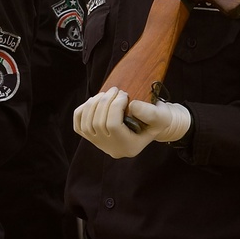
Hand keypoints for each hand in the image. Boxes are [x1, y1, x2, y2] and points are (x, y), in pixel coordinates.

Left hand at [73, 87, 190, 158]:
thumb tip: (132, 105)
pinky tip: (94, 102)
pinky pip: (78, 126)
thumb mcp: (161, 116)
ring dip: (93, 104)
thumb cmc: (157, 119)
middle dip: (105, 102)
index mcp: (129, 146)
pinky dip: (82, 111)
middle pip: (98, 123)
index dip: (115, 106)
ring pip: (87, 124)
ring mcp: (100, 144)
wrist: (150, 124)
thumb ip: (150, 113)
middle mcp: (112, 148)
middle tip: (115, 90)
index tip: (124, 94)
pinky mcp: (91, 138)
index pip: (113, 126)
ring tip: (106, 94)